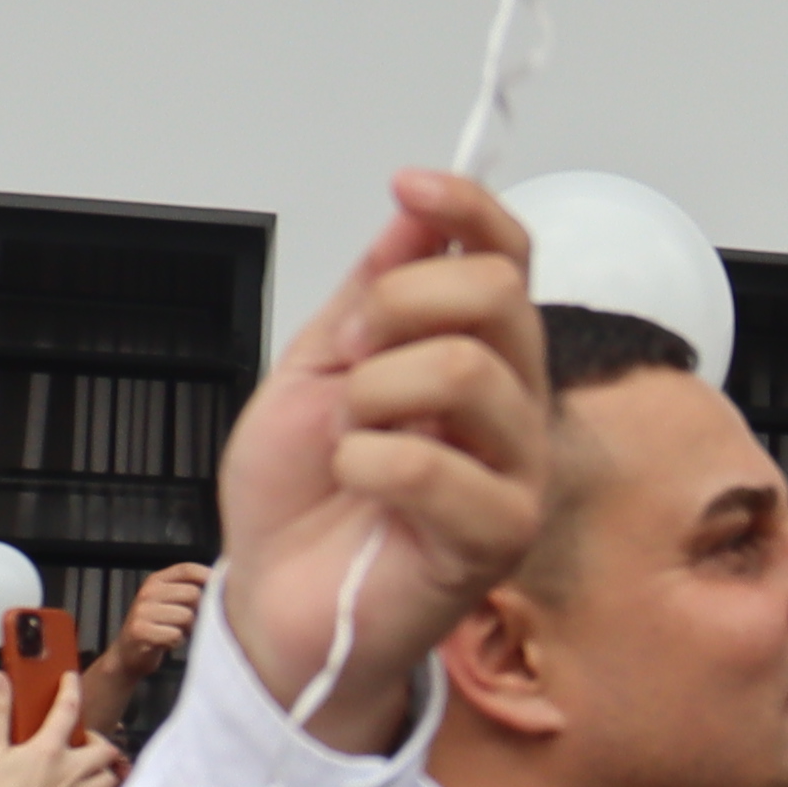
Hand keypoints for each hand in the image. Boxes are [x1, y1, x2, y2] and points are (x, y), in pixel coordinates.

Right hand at [94, 561, 208, 700]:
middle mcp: (148, 592)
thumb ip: (189, 591)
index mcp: (156, 581)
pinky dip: (177, 641)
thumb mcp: (170, 603)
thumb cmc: (157, 628)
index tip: (221, 588)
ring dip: (189, 629)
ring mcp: (142, 611)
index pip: (187, 569)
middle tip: (191, 623)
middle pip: (193, 593)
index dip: (208, 576)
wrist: (128, 655)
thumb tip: (221, 584)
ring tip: (179, 633)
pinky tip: (169, 642)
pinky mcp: (140, 630)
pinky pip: (175, 634)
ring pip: (187, 615)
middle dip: (199, 611)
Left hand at [212, 175, 549, 754]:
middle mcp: (511, 407)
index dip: (469, 207)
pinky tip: (357, 486)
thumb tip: (416, 210)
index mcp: (476, 357)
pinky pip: (434, 463)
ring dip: (375, 392)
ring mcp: (514, 472)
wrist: (273, 603)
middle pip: (497, 295)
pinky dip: (366, 462)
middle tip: (349, 362)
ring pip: (469, 368)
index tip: (409, 184)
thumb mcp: (314, 369)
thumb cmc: (299, 501)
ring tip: (350, 435)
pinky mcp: (497, 536)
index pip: (509, 257)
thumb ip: (370, 293)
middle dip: (396, 307)